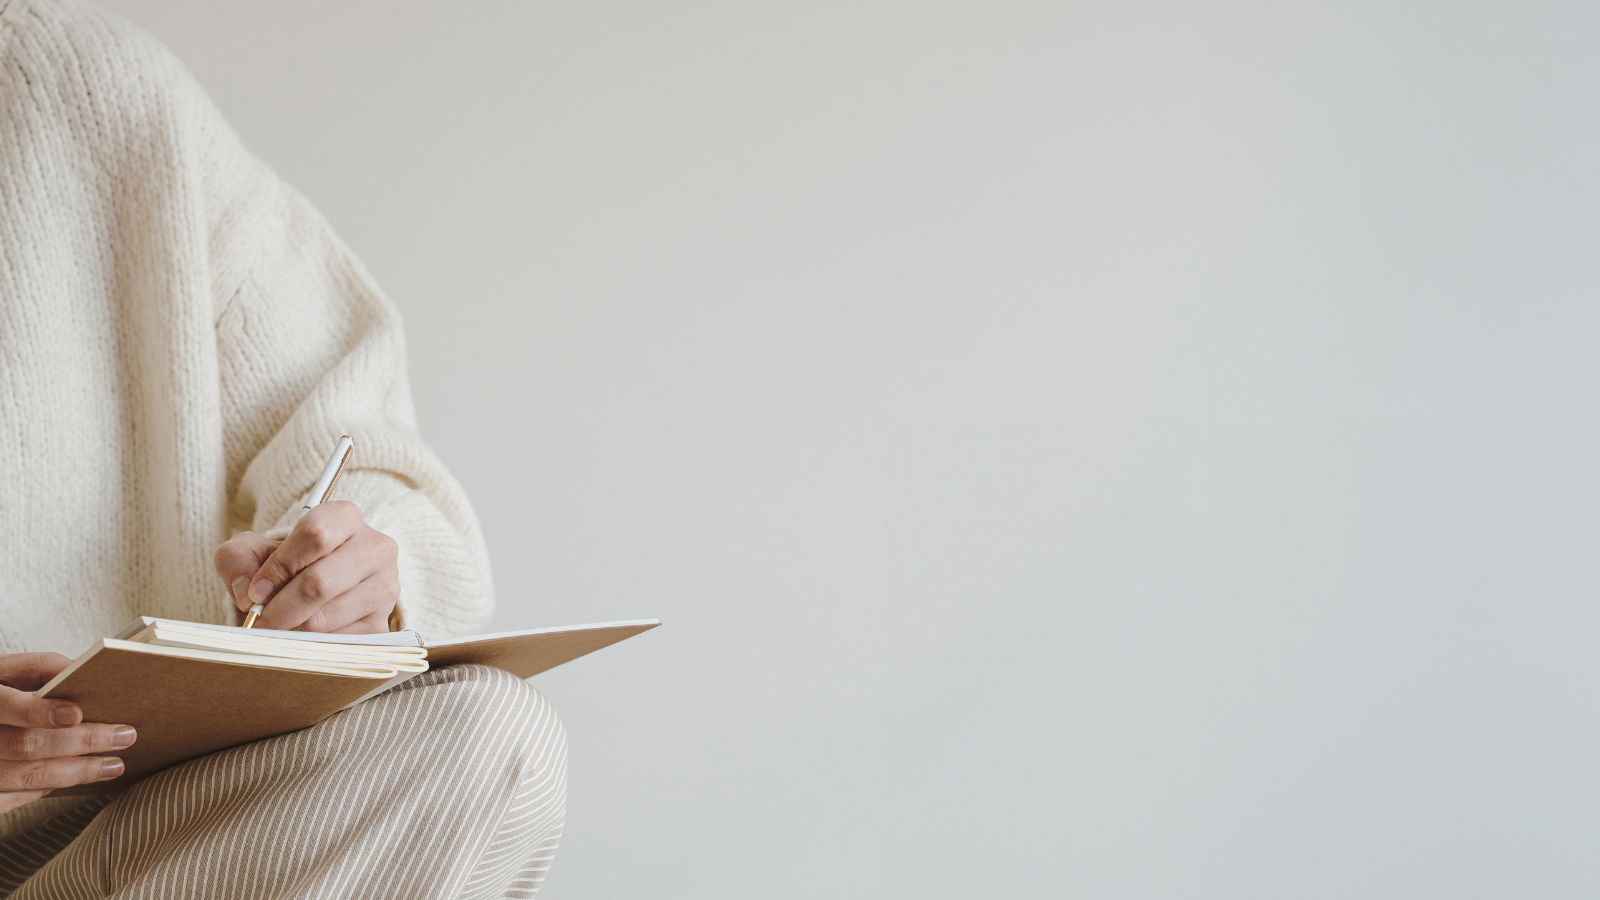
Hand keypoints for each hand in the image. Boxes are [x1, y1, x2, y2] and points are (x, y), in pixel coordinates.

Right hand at [0, 653, 134, 813]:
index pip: (7, 706)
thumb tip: (83, 674)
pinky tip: (78, 777)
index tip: (76, 713)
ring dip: (77, 772)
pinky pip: (16, 798)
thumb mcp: (6, 670)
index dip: (39, 712)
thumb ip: (40, 668)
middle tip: (124, 736)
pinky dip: (50, 787)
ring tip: (115, 765)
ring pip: (28, 776)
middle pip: (27, 744)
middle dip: (81, 741)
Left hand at [215, 501, 400, 633]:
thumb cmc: (289, 565)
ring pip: (325, 618)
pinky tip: (302, 635)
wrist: (320, 586)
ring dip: (291, 629)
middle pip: (319, 582)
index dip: (278, 568)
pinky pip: (336, 643)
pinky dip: (309, 645)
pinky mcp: (381, 623)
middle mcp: (376, 549)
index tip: (255, 591)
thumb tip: (247, 592)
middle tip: (259, 621)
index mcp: (346, 518)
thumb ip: (237, 558)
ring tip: (280, 626)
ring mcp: (384, 587)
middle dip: (279, 609)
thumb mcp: (255, 550)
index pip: (315, 536)